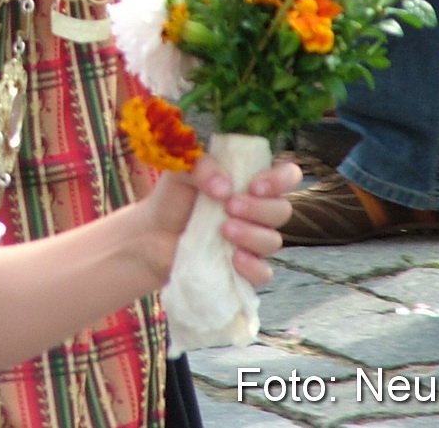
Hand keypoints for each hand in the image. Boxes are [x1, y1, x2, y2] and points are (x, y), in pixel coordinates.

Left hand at [145, 155, 298, 286]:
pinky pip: (263, 273)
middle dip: (260, 208)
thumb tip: (225, 188)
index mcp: (249, 182)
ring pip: (273, 241)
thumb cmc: (172, 197)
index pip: (287, 176)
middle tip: (230, 206)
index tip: (255, 185)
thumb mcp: (182, 170)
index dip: (280, 179)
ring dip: (252, 235)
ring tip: (224, 230)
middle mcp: (257, 212)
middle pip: (282, 210)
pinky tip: (234, 259)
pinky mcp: (243, 270)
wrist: (151, 235)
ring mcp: (252, 242)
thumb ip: (202, 166)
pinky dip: (253, 267)